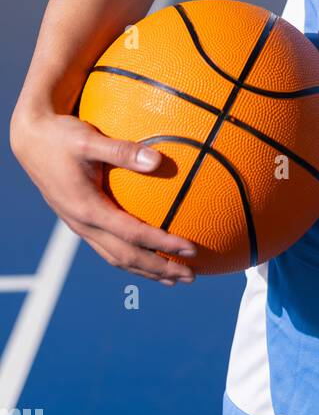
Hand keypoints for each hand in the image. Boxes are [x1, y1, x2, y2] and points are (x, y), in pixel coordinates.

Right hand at [10, 109, 197, 285]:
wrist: (31, 141)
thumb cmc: (61, 137)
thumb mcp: (89, 139)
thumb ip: (122, 151)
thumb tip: (158, 160)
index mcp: (87, 209)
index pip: (133, 234)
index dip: (163, 244)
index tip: (191, 249)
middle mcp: (83, 224)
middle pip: (126, 257)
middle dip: (159, 269)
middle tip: (190, 275)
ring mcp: (80, 225)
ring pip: (116, 257)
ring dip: (146, 269)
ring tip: (173, 278)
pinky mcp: (81, 220)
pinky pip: (109, 247)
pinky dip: (132, 257)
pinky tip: (148, 254)